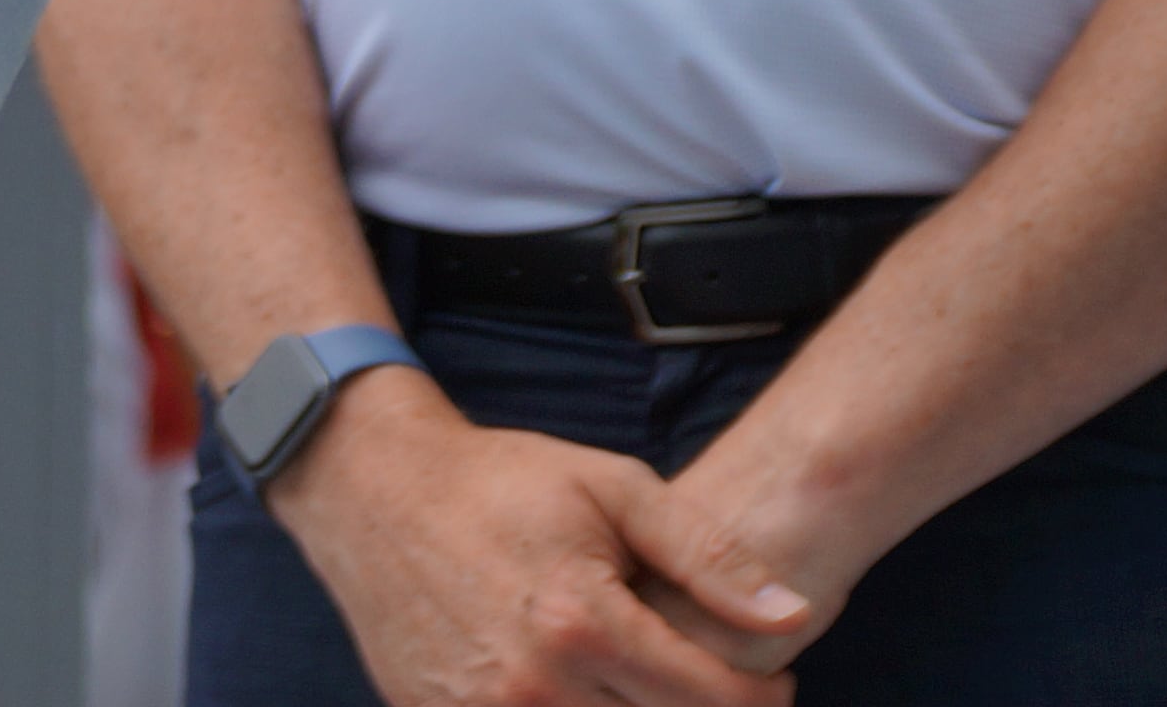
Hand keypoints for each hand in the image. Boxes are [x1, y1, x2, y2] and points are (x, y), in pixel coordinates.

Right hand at [267, 376, 813, 706]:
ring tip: (644, 688)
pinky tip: (582, 689)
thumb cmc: (501, 481)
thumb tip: (794, 616)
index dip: (761, 701)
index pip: (710, 700)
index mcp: (582, 623)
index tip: (776, 685)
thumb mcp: (613, 488)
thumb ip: (708, 557)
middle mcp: (534, 686)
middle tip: (709, 688)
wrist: (372, 490)